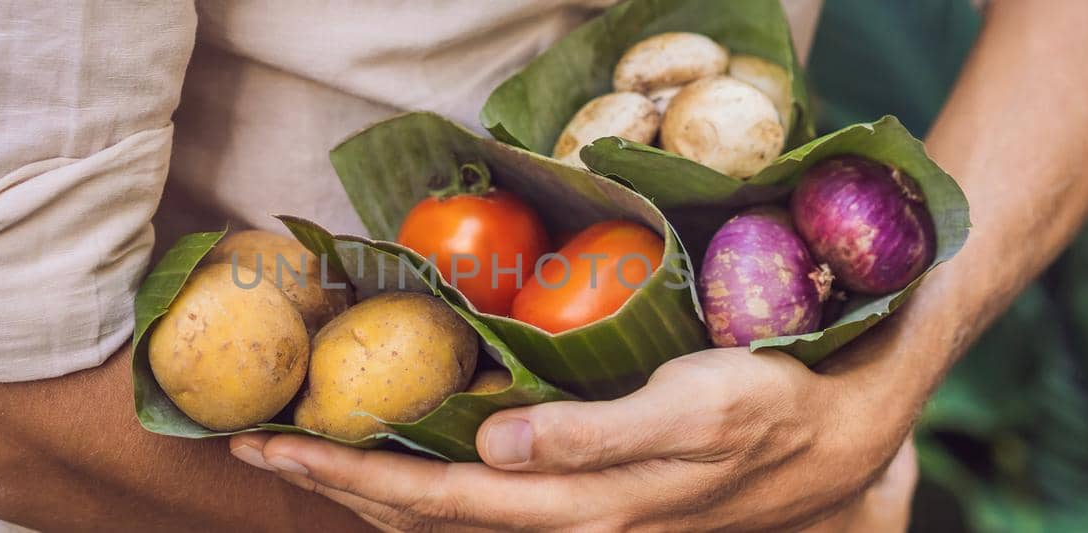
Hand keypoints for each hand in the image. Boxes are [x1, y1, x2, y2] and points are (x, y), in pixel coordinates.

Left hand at [229, 347, 915, 530]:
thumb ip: (589, 437)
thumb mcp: (689, 415)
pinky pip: (479, 506)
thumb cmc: (763, 412)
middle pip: (421, 518)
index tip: (270, 446)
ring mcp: (571, 522)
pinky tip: (402, 461)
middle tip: (254, 444)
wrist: (833, 445)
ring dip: (369, 488)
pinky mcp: (585, 506)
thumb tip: (490, 445)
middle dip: (334, 483)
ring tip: (304, 454)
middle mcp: (562, 527)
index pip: (433, 501)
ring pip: (444, 518)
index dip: (347, 476)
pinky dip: (424, 487)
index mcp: (573, 510)